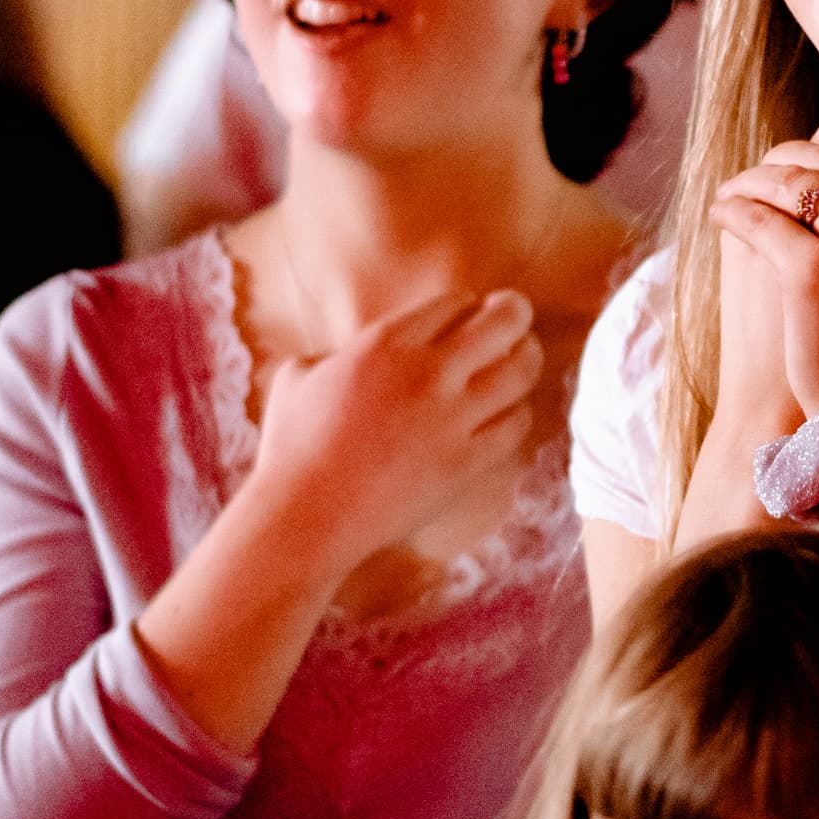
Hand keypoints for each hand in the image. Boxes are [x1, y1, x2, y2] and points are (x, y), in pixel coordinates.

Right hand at [236, 290, 542, 576]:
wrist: (307, 516)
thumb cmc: (292, 447)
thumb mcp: (297, 376)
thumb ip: (332, 353)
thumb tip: (345, 354)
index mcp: (384, 343)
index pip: (455, 302)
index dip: (466, 306)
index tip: (467, 315)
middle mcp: (427, 373)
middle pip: (504, 322)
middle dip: (514, 313)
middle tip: (514, 318)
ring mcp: (452, 419)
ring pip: (521, 371)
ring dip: (526, 359)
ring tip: (520, 361)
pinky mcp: (466, 462)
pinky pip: (517, 425)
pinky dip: (518, 414)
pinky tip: (506, 415)